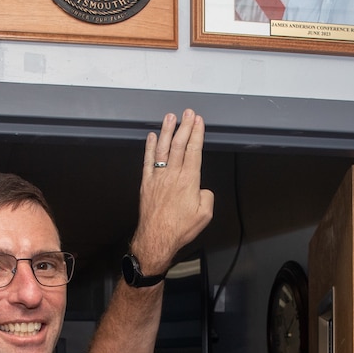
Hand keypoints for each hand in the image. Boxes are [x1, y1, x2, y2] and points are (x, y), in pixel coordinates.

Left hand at [132, 109, 213, 274]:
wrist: (156, 239)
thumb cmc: (178, 229)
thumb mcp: (205, 215)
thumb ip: (207, 197)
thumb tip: (202, 190)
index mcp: (188, 181)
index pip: (194, 150)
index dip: (197, 133)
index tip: (199, 122)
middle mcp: (172, 175)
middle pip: (179, 144)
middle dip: (185, 126)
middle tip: (188, 113)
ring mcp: (158, 177)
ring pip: (162, 148)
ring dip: (167, 131)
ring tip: (170, 117)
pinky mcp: (146, 183)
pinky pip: (147, 160)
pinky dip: (149, 147)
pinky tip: (151, 137)